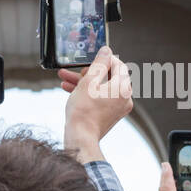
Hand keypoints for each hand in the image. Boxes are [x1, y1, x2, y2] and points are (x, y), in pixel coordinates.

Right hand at [61, 47, 131, 162]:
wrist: (80, 138)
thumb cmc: (83, 111)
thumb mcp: (88, 82)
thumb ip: (99, 64)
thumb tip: (107, 51)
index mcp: (123, 88)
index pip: (119, 65)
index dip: (105, 59)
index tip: (92, 58)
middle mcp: (125, 98)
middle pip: (109, 77)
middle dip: (89, 72)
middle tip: (76, 71)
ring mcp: (119, 107)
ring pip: (102, 88)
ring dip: (84, 82)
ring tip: (65, 79)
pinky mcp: (111, 114)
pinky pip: (102, 98)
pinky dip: (89, 93)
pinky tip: (70, 90)